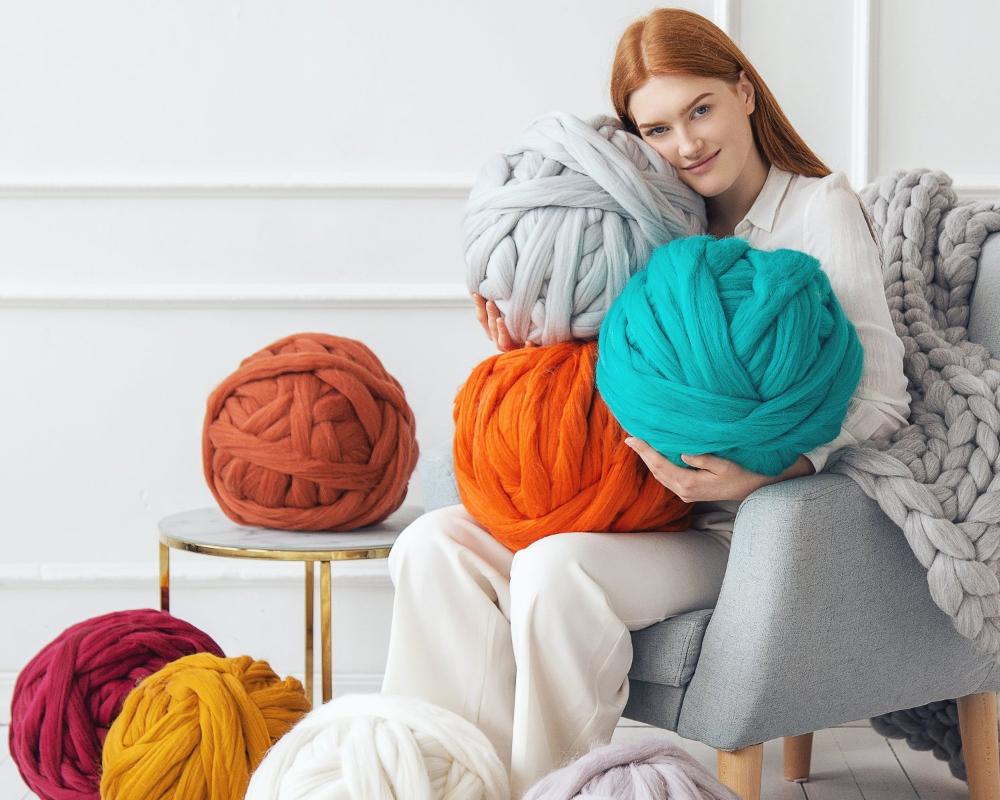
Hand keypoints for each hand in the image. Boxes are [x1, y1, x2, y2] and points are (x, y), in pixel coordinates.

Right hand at [472, 293, 538, 352]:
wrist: (531, 351)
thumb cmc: (517, 329)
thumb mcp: (506, 316)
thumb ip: (499, 306)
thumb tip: (489, 286)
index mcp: (492, 332)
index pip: (482, 319)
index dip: (479, 307)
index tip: (476, 293)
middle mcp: (498, 340)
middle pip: (491, 328)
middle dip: (490, 315)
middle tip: (490, 303)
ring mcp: (510, 348)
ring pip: (503, 340)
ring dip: (501, 330)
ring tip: (500, 320)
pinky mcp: (523, 353)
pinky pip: (525, 350)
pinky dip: (527, 346)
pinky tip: (528, 340)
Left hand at [624, 437, 770, 502]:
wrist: (754, 490)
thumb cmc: (743, 473)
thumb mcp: (725, 464)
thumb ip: (703, 459)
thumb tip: (682, 452)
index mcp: (689, 483)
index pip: (660, 464)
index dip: (645, 451)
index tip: (631, 438)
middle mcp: (684, 491)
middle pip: (656, 471)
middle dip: (643, 454)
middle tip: (630, 438)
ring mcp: (686, 494)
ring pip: (660, 476)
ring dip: (649, 461)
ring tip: (639, 445)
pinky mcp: (689, 493)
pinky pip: (668, 478)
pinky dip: (658, 466)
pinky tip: (655, 457)